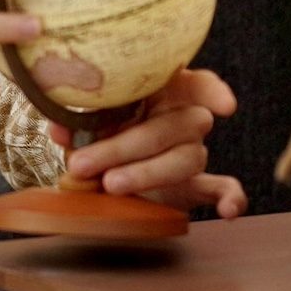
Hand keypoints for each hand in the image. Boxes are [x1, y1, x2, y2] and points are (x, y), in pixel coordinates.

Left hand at [54, 69, 248, 217]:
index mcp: (162, 89)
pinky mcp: (196, 183)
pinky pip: (224, 186)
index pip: (194, 81)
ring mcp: (193, 149)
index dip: (211, 90)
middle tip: (84, 164)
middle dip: (123, 147)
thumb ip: (77, 122)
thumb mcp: (86, 123)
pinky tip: (228, 210)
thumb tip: (60, 128)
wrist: (104, 169)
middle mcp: (184, 116)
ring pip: (187, 158)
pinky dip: (231, 197)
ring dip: (147, 173)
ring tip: (111, 185)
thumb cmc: (99, 132)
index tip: (225, 106)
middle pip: (169, 128)